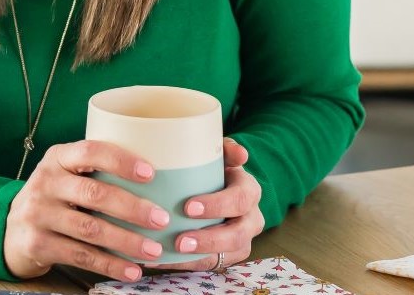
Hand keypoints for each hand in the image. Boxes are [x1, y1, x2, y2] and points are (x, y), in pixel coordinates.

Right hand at [3, 139, 172, 281]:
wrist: (11, 230)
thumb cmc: (55, 197)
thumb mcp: (66, 174)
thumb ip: (98, 170)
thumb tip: (160, 178)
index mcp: (58, 157)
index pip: (91, 151)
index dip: (121, 161)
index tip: (151, 174)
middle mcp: (45, 183)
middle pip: (94, 194)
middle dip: (133, 208)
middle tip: (161, 219)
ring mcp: (38, 215)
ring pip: (90, 229)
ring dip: (127, 242)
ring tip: (153, 250)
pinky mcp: (38, 245)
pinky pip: (81, 256)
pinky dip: (110, 264)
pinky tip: (131, 270)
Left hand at [146, 137, 263, 271]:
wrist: (216, 188)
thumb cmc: (212, 170)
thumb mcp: (219, 155)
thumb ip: (226, 148)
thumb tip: (240, 153)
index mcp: (249, 191)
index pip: (240, 199)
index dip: (217, 205)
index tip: (188, 207)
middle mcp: (251, 219)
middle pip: (237, 234)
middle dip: (208, 239)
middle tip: (180, 240)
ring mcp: (241, 241)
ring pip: (226, 256)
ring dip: (198, 257)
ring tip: (171, 254)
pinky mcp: (228, 257)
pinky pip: (210, 265)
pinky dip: (186, 265)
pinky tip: (162, 261)